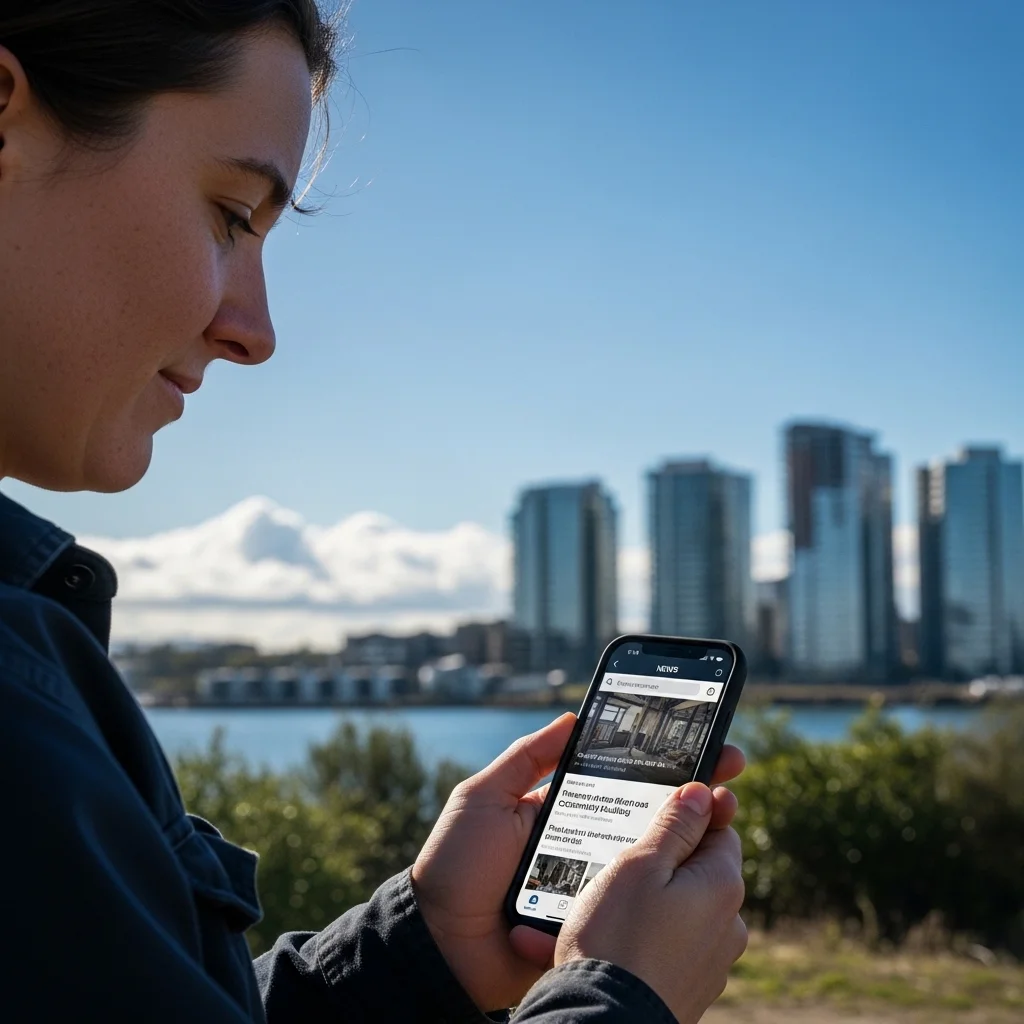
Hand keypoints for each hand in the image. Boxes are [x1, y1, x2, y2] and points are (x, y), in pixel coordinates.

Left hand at [411, 713, 745, 1011]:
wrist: (440, 943)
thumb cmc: (456, 863)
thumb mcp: (484, 797)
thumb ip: (526, 757)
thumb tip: (574, 717)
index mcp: (564, 810)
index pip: (621, 780)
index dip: (660, 762)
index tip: (703, 740)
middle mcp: (585, 844)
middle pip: (647, 818)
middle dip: (692, 797)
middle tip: (730, 775)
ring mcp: (593, 883)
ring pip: (649, 862)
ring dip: (689, 842)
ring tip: (727, 814)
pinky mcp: (593, 921)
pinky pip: (634, 905)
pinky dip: (665, 892)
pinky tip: (700, 868)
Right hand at [555, 782, 747, 1023]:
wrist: (602, 1021)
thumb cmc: (617, 938)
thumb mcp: (639, 864)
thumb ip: (674, 826)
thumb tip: (704, 793)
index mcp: (722, 886)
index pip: (720, 828)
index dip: (690, 812)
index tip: (663, 804)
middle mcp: (728, 925)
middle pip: (699, 869)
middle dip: (662, 859)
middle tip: (618, 856)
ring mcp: (711, 961)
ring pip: (680, 908)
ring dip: (647, 899)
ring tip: (600, 902)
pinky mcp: (689, 987)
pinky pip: (667, 945)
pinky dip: (642, 935)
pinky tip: (606, 936)